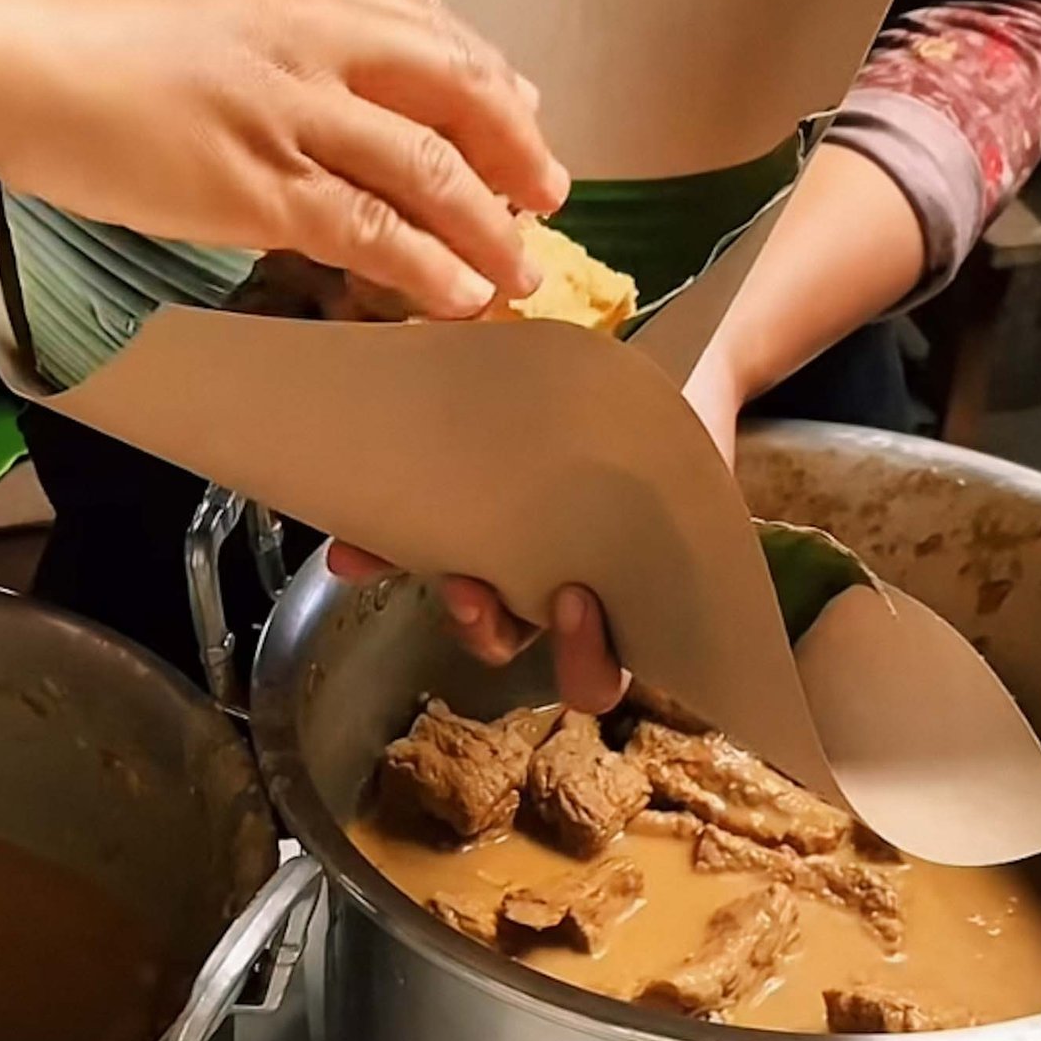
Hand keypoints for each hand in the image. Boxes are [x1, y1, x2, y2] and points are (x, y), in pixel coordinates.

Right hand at [0, 0, 567, 317]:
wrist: (8, 45)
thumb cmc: (87, 28)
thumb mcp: (205, 4)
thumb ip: (279, 41)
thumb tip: (318, 94)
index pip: (435, 41)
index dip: (494, 94)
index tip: (526, 129)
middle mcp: (315, 43)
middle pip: (455, 97)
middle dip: (516, 155)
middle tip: (548, 200)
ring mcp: (291, 113)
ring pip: (426, 173)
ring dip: (486, 229)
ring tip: (517, 274)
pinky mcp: (257, 183)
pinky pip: (369, 230)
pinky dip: (423, 267)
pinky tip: (457, 295)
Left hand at [326, 333, 750, 710]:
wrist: (662, 367)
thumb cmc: (686, 427)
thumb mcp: (693, 454)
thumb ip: (679, 478)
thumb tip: (652, 446)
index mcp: (620, 603)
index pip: (597, 673)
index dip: (583, 658)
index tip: (576, 600)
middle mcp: (554, 594)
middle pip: (510, 646)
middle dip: (484, 628)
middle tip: (470, 591)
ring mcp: (508, 558)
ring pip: (459, 603)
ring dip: (423, 589)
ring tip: (388, 556)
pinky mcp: (463, 518)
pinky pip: (416, 549)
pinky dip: (380, 550)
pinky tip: (348, 543)